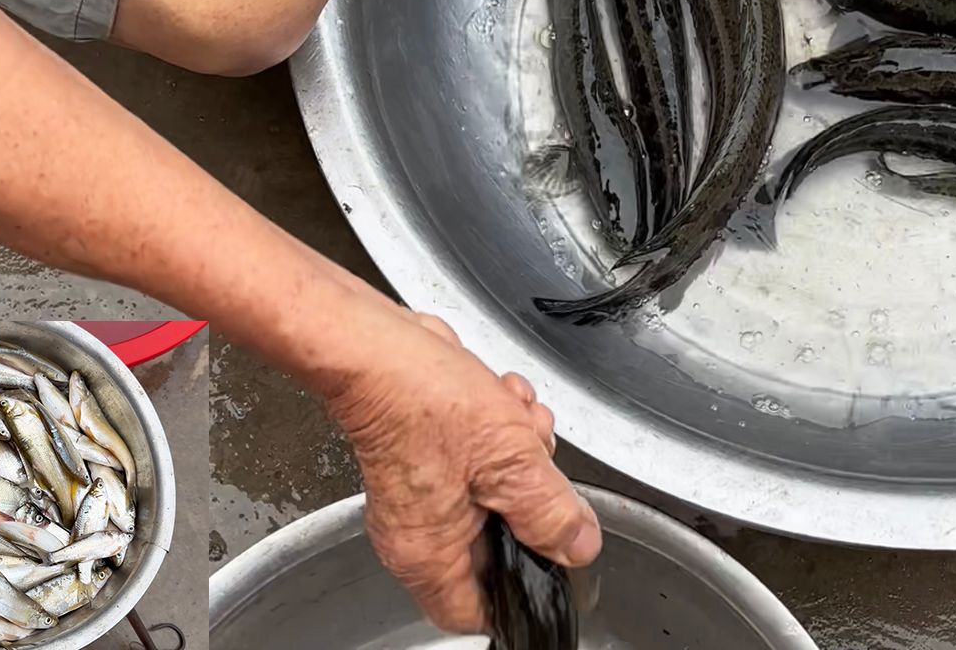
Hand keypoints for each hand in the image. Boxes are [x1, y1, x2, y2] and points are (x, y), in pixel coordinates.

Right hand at [324, 308, 601, 631]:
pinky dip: (494, 428)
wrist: (377, 345)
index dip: (518, 589)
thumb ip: (550, 512)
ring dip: (517, 448)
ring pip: (490, 488)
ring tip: (517, 416)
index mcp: (430, 553)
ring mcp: (417, 492)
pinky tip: (500, 397)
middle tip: (537, 461)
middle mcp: (415, 531)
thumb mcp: (510, 460)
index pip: (476, 611)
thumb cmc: (420, 400)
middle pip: (495, 540)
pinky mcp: (420, 455)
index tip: (551, 557)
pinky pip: (473, 456)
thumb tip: (577, 546)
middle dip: (528, 494)